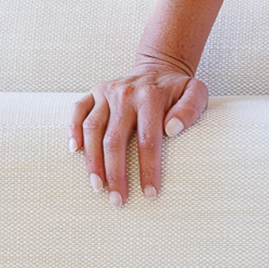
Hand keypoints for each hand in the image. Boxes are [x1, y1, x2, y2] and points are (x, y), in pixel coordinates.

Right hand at [70, 58, 208, 203]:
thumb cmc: (178, 89)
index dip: (148, 169)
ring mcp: (107, 92)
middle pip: (115, 140)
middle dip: (115, 174)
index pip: (148, 140)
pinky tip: (74, 151)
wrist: (159, 67)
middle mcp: (125, 94)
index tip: (149, 193)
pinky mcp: (94, 92)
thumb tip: (172, 129)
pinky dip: (72, 130)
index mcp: (151, 96)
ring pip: (93, 129)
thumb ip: (190, 108)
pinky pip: (78, 111)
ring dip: (92, 161)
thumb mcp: (196, 92)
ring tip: (97, 186)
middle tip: (118, 200)